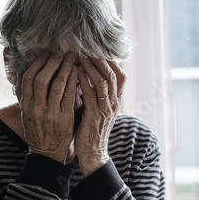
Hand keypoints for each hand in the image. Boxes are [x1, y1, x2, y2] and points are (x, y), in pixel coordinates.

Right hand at [16, 52, 77, 163]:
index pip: (27, 77)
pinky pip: (69, 95)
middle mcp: (35, 107)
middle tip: (60, 51)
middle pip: (41, 78)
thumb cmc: (38, 129)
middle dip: (51, 62)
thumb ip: (24, 93)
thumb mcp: (26, 112)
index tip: (46, 53)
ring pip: (56, 84)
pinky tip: (78, 72)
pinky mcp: (64, 118)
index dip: (37, 63)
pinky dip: (73, 81)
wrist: (46, 152)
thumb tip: (20, 71)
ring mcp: (49, 113)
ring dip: (65, 68)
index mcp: (25, 104)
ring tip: (72, 57)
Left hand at [75, 57, 125, 175]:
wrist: (92, 152)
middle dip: (100, 59)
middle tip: (87, 47)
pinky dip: (85, 81)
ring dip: (92, 66)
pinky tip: (77, 71)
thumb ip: (97, 92)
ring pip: (104, 81)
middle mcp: (114, 103)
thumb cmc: (91, 128)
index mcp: (117, 100)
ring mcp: (106, 109)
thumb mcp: (98, 107)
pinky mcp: (95, 115)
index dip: (111, 61)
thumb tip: (89, 73)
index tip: (98, 49)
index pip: (121, 75)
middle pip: (113, 74)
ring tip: (81, 55)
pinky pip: (92, 94)